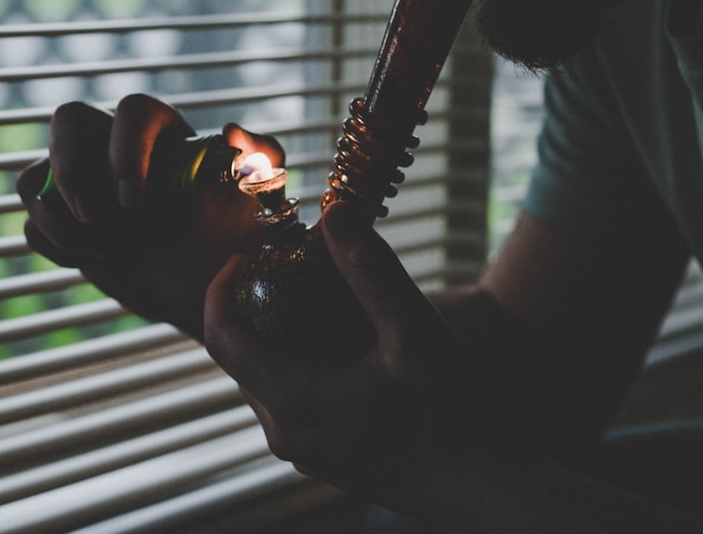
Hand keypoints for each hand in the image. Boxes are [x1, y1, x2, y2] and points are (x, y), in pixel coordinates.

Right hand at [17, 95, 283, 338]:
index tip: (136, 200)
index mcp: (163, 132)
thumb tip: (232, 131)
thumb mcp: (259, 201)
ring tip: (102, 249)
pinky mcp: (61, 219)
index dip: (126, 148)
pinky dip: (53, 242)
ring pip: (36, 173)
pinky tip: (92, 259)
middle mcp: (114, 145)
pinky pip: (31, 220)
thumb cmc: (232, 241)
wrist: (203, 292)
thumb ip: (260, 158)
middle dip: (73, 169)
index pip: (134, 111)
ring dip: (57, 216)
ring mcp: (82, 181)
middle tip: (97, 219)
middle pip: (68, 119)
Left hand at [204, 201, 501, 516]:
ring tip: (319, 299)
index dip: (222, 288)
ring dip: (278, 335)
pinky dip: (298, 363)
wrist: (480, 488)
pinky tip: (343, 343)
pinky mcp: (322, 456)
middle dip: (256, 306)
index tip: (247, 254)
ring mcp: (302, 450)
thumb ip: (370, 271)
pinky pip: (288, 401)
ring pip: (265, 379)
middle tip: (292, 268)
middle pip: (241, 356)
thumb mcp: (413, 332)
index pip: (222, 337)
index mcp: (292, 401)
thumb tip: (333, 213)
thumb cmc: (451, 413)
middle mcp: (285, 431)